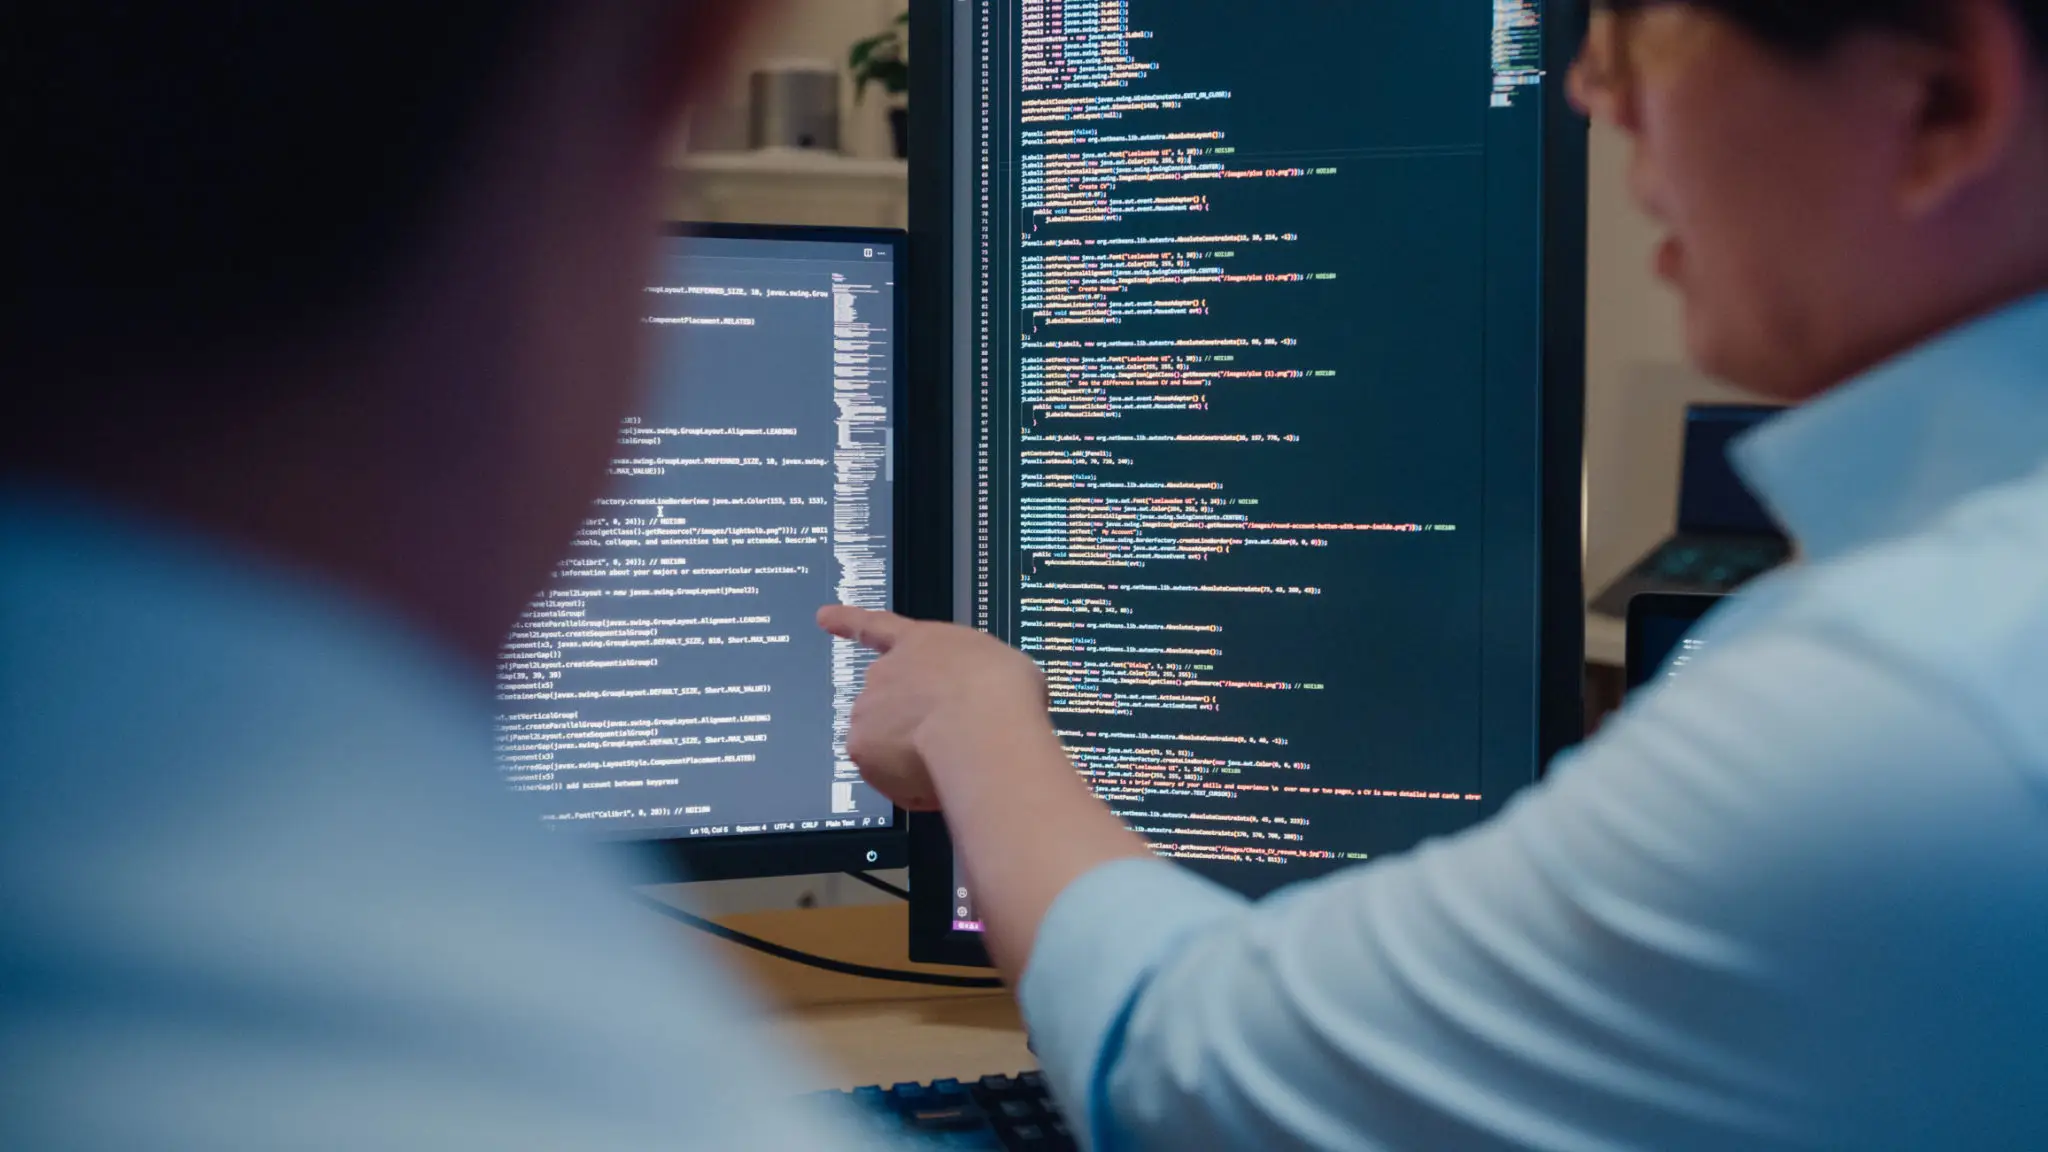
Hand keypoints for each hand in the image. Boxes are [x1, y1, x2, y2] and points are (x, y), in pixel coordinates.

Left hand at [817, 606, 1052, 809]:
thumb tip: (980, 704)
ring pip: (885, 743)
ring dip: (909, 755)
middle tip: (947, 740)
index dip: (848, 621)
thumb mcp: (998, 667)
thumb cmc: (1000, 690)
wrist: (982, 722)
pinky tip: (939, 781)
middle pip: (886, 702)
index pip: (876, 626)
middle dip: (908, 723)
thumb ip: (974, 680)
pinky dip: (909, 787)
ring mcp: (868, 710)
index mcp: (920, 643)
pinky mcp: (861, 748)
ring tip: (951, 760)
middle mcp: (885, 672)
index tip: (824, 616)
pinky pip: (886, 776)